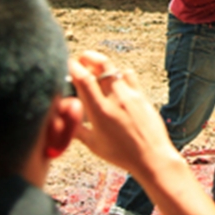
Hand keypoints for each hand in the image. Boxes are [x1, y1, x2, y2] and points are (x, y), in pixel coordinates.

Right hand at [69, 51, 176, 175]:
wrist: (152, 157)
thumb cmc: (121, 154)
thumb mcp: (94, 144)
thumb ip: (77, 130)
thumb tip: (62, 121)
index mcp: (100, 111)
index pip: (84, 79)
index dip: (73, 67)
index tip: (67, 63)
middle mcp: (117, 99)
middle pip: (102, 65)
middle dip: (89, 57)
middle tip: (82, 58)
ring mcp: (132, 95)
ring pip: (116, 69)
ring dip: (104, 66)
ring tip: (96, 71)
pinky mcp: (142, 96)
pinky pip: (129, 76)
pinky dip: (119, 74)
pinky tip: (115, 82)